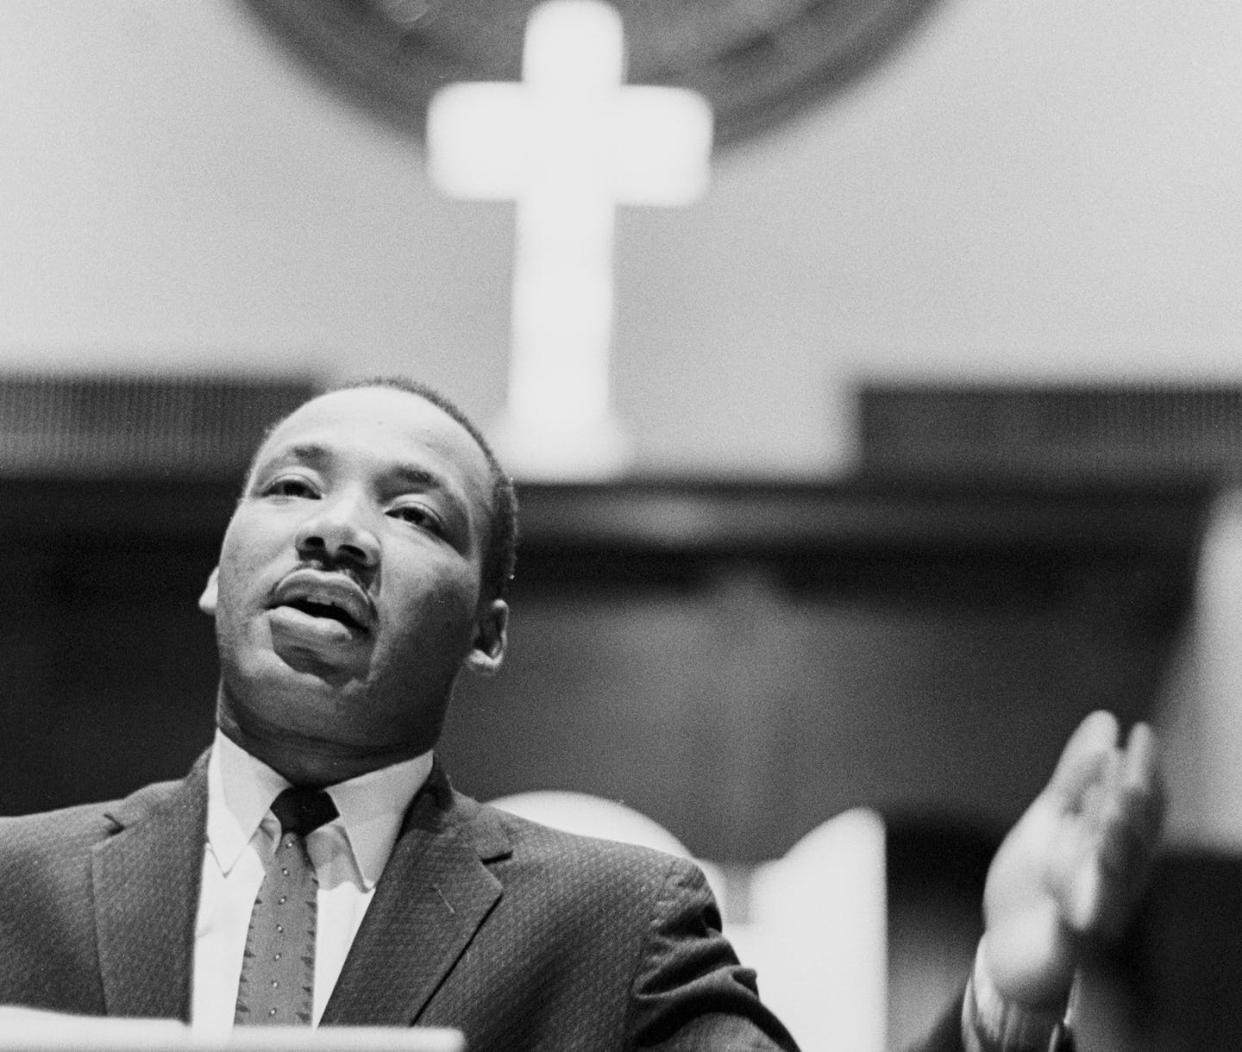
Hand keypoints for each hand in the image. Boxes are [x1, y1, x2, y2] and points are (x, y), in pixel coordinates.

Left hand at [980, 711, 1163, 1010]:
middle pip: (1133, 838)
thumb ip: (1076, 775)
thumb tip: (1106, 720)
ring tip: (1115, 808)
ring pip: (1115, 878)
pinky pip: (1079, 925)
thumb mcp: (1051, 818)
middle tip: (1131, 765)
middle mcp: (1116, 879)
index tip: (1142, 733)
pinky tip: (1081, 875)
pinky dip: (1080, 901)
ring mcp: (1097, 913)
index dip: (1144, 770)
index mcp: (1113, 846)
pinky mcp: (1070, 944)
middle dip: (1135, 803)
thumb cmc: (1038, 882)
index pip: (1138, 805)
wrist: (1008, 948)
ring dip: (1117, 843)